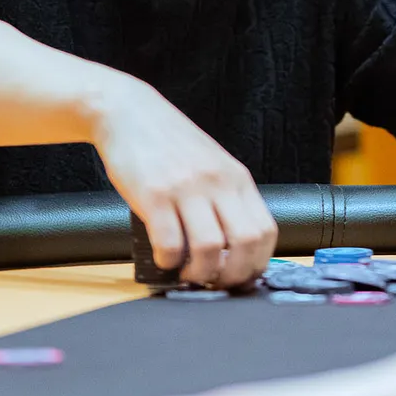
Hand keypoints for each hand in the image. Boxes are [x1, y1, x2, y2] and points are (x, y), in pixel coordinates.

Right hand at [92, 83, 275, 287]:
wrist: (129, 112)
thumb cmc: (169, 143)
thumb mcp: (212, 164)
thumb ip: (224, 197)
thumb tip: (229, 247)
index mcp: (237, 177)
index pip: (266, 230)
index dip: (258, 263)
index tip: (242, 276)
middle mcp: (218, 182)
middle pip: (246, 243)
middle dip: (233, 275)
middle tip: (215, 283)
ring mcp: (187, 188)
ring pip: (210, 248)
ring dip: (200, 273)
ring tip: (187, 273)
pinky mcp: (154, 195)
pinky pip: (169, 242)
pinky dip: (168, 260)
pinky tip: (163, 257)